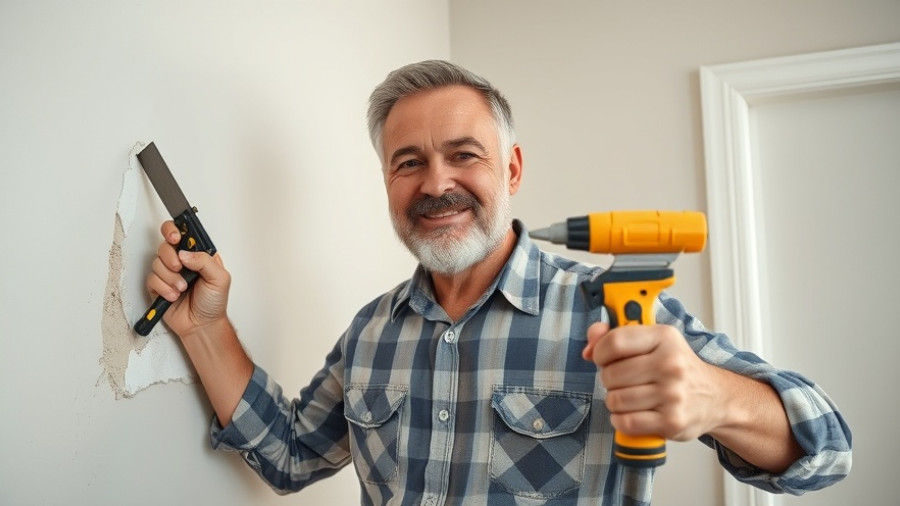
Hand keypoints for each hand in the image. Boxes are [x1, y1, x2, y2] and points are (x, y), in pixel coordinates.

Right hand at [146, 220, 231, 337]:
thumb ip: (205, 261)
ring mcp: (170, 273)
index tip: (175, 238)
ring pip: (157, 262)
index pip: (183, 233)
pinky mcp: (159, 286)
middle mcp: (183, 261)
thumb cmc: (214, 303)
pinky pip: (152, 279)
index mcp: (198, 255)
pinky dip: (163, 288)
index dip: (174, 230)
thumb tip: (185, 253)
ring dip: (170, 278)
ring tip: (182, 289)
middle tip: (179, 268)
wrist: (202, 325)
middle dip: (170, 257)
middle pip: (165, 246)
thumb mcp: (220, 279)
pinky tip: (173, 296)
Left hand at [583, 322, 727, 441]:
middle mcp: (671, 364)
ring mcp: (673, 395)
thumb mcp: (652, 341)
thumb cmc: (676, 367)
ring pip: (615, 400)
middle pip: (611, 374)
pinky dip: (621, 420)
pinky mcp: (672, 422)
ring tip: (631, 397)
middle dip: (610, 380)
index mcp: (664, 337)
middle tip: (625, 380)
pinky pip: (626, 422)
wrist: (715, 397)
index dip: (600, 352)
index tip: (604, 358)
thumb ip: (613, 335)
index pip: (614, 342)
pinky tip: (633, 413)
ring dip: (615, 401)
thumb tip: (588, 349)